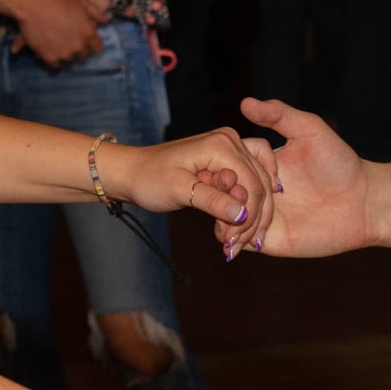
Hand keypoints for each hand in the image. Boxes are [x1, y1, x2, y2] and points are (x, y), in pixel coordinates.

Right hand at [13, 0, 101, 66]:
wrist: (33, 5)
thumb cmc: (57, 0)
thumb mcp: (80, 1)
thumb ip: (95, 13)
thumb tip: (106, 22)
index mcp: (88, 33)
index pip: (97, 48)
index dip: (92, 44)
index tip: (85, 41)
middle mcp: (79, 46)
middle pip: (83, 55)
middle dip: (78, 48)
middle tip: (68, 39)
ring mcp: (64, 53)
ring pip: (69, 60)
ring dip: (65, 54)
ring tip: (56, 43)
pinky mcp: (50, 58)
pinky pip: (54, 65)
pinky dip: (52, 60)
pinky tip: (48, 51)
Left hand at [112, 126, 278, 256]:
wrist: (132, 172)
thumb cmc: (149, 178)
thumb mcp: (179, 190)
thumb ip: (213, 201)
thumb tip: (243, 214)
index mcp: (222, 144)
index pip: (253, 184)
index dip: (249, 216)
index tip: (233, 243)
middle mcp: (231, 142)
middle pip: (259, 186)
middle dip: (250, 220)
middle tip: (234, 247)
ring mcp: (230, 150)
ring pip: (257, 187)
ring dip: (249, 217)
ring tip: (233, 242)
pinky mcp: (226, 161)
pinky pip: (247, 184)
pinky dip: (243, 207)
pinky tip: (234, 227)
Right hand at [234, 98, 370, 257]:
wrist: (364, 202)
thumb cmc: (340, 163)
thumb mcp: (310, 130)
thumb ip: (279, 115)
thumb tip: (245, 102)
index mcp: (260, 162)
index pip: (228, 162)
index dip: (225, 166)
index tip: (229, 170)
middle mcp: (256, 188)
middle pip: (222, 190)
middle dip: (221, 193)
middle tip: (233, 195)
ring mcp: (260, 214)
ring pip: (225, 217)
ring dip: (224, 217)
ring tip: (237, 216)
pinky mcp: (268, 239)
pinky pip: (241, 241)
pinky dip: (234, 240)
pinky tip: (240, 235)